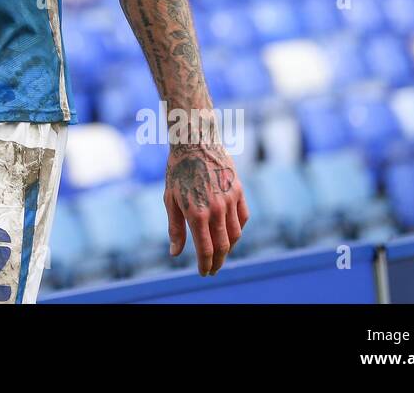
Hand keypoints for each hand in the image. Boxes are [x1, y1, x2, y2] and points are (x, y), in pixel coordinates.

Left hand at [164, 142, 248, 275]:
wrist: (195, 141)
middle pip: (222, 246)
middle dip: (217, 262)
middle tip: (212, 270)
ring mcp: (230, 200)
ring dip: (229, 248)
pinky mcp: (239, 191)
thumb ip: (175, 228)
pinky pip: (243, 217)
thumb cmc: (178, 170)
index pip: (205, 249)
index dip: (205, 265)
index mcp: (196, 212)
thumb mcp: (170, 199)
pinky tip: (230, 233)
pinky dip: (238, 229)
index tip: (204, 273)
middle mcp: (216, 209)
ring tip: (220, 254)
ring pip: (235, 234)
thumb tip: (175, 254)